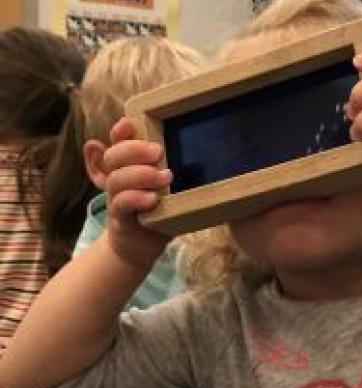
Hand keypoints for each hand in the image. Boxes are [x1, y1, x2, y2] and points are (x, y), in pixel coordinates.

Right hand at [103, 118, 171, 266]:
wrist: (140, 246)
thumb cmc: (159, 212)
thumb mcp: (169, 188)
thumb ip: (176, 170)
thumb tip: (205, 153)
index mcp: (128, 167)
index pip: (117, 142)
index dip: (120, 132)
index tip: (130, 124)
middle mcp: (118, 179)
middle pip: (113, 156)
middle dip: (134, 149)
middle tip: (159, 151)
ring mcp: (116, 198)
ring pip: (117, 179)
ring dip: (140, 174)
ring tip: (166, 176)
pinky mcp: (120, 218)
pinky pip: (121, 204)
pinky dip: (136, 198)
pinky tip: (153, 199)